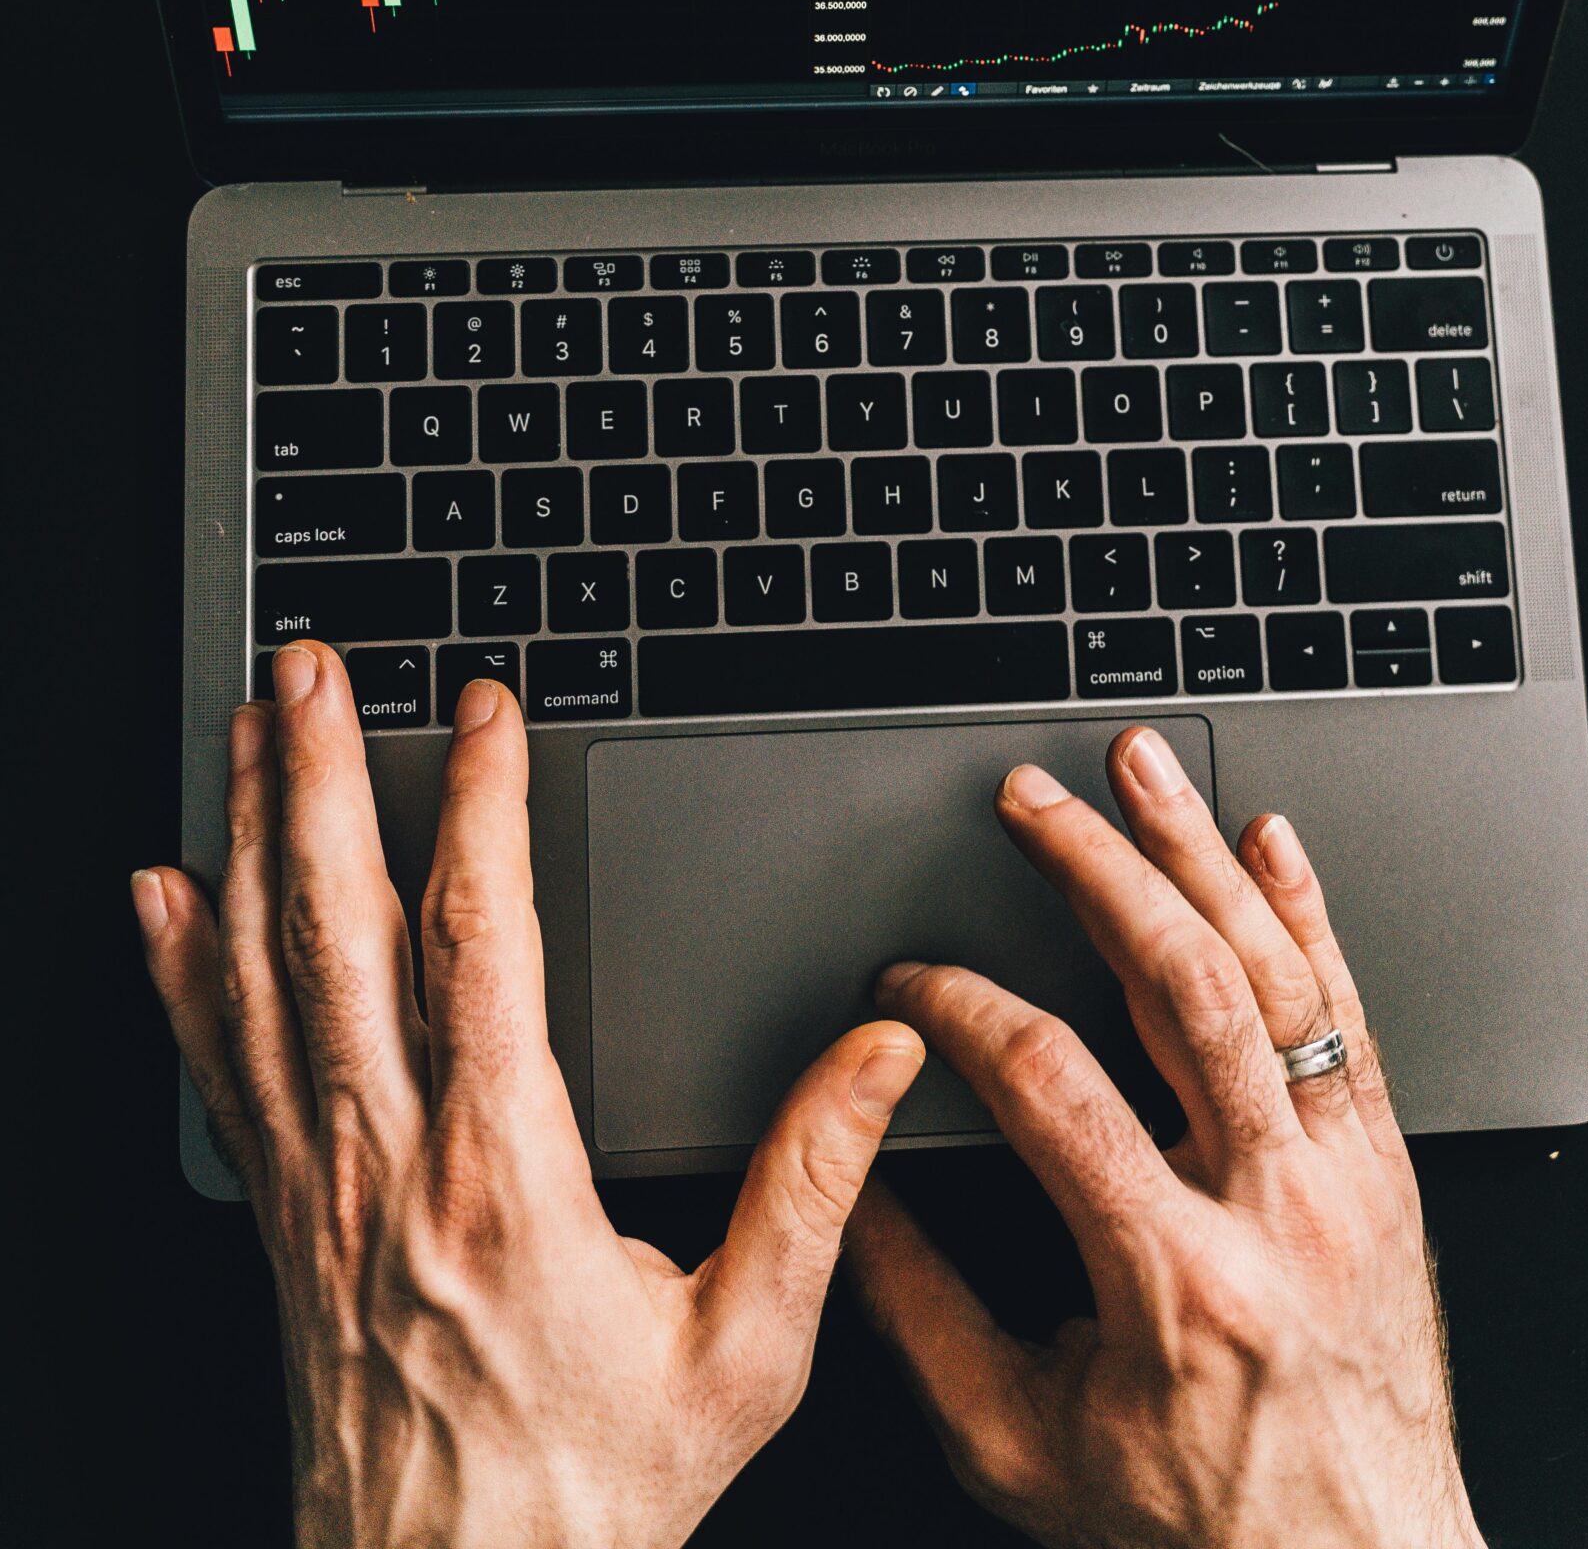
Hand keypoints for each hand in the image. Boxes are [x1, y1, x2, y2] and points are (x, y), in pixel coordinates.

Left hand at [131, 642, 922, 1548]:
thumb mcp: (744, 1352)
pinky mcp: (277, 1218)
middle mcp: (388, 1158)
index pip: (479, 936)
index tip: (486, 714)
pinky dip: (179, 970)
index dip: (480, 803)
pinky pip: (215, 1067)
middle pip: (336, 922)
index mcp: (504, 1170)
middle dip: (319, 773)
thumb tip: (882, 1056)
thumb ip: (815, 1185)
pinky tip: (157, 897)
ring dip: (248, 835)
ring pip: (263, 970)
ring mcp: (314, 1184)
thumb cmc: (587, 1494)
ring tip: (247, 730)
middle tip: (312, 670)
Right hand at [845, 727, 1484, 1548]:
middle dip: (1096, 868)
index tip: (907, 982)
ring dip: (1198, 854)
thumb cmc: (1193, 1522)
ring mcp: (1343, 1179)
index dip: (962, 1008)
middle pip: (1182, 987)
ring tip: (1138, 768)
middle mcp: (1271, 1208)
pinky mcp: (1386, 1169)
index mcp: (1170, 1276)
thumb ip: (919, 1313)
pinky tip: (1266, 843)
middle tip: (1031, 799)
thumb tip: (848, 1194)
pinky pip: (1350, 1015)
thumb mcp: (1019, 1444)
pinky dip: (1309, 916)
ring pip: (1271, 976)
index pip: (1051, 1083)